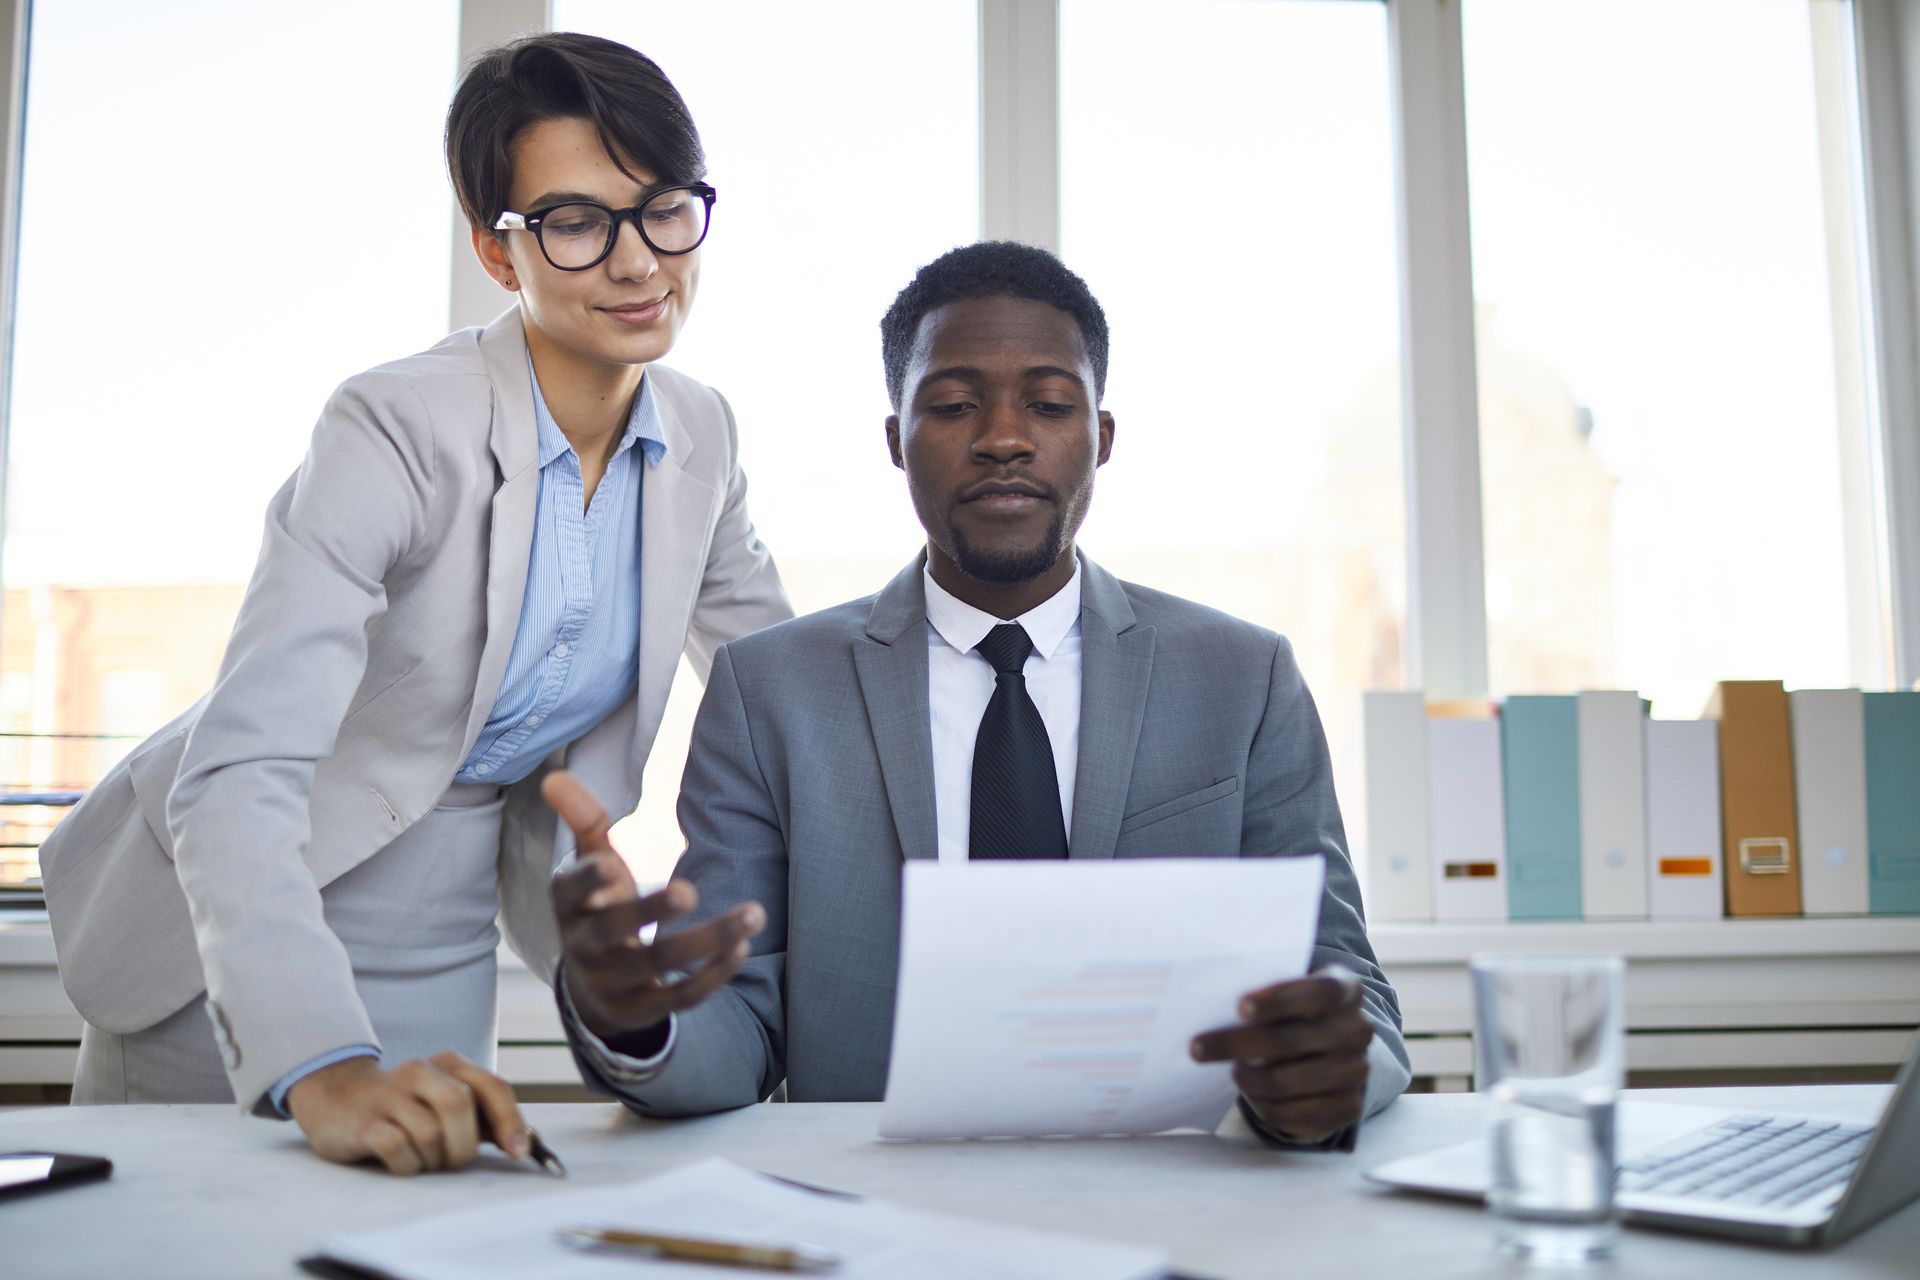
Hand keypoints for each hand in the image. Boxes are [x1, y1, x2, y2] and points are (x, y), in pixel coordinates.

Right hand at [287, 1052, 529, 1175]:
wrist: (337, 1098)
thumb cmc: (406, 1108)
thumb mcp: (446, 1104)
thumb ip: (485, 1119)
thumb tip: (528, 1143)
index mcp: (449, 1064)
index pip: (492, 1086)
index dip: (510, 1121)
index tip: (519, 1152)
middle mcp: (420, 1072)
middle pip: (459, 1106)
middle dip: (464, 1145)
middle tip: (453, 1161)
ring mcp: (389, 1095)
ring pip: (429, 1132)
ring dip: (433, 1159)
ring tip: (423, 1159)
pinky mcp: (364, 1121)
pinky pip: (397, 1148)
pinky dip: (407, 1165)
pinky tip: (400, 1162)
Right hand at [543, 770, 765, 1042]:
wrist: (594, 987)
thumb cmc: (599, 907)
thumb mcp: (589, 866)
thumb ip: (583, 820)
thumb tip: (555, 775)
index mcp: (570, 904)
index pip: (570, 890)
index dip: (587, 879)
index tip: (610, 863)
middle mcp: (585, 944)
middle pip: (612, 930)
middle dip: (650, 911)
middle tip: (690, 892)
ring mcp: (612, 981)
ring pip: (658, 964)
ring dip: (708, 940)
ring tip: (754, 913)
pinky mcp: (642, 1008)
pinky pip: (679, 998)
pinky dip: (713, 975)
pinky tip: (742, 947)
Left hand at [1189, 966, 1373, 1143]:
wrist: (1333, 1052)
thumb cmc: (1295, 1013)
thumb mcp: (1288, 992)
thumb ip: (1264, 993)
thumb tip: (1207, 1000)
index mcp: (1346, 989)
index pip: (1319, 991)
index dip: (1279, 1000)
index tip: (1239, 1008)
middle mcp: (1358, 1029)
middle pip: (1291, 1040)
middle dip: (1237, 1044)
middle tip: (1197, 1047)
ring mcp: (1356, 1070)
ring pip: (1285, 1080)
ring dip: (1248, 1078)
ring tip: (1234, 1071)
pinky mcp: (1347, 1107)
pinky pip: (1292, 1112)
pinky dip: (1262, 1104)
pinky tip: (1251, 1091)